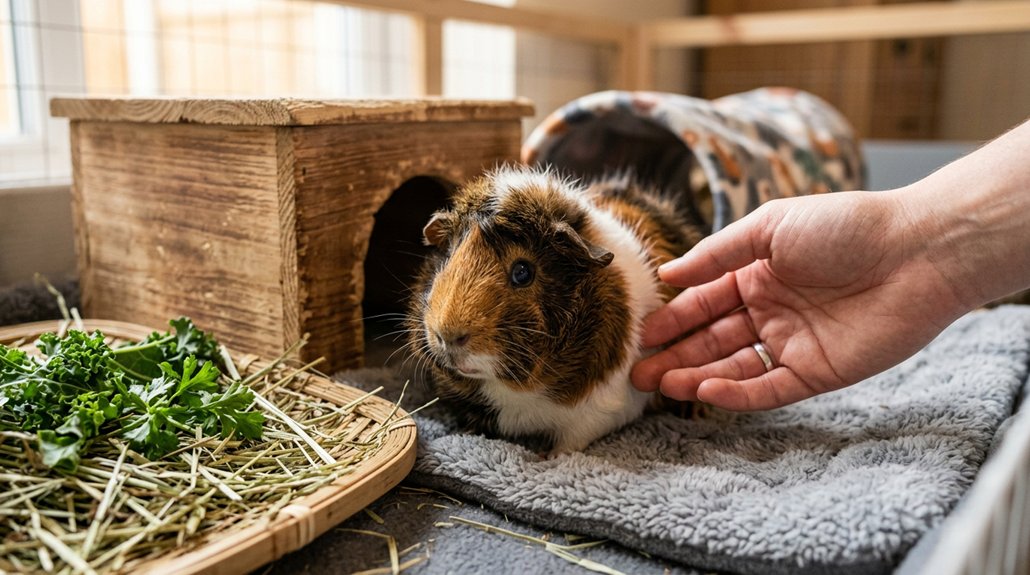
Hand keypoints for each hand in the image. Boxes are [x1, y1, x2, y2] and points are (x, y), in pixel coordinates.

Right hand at [631, 190, 966, 410]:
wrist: (915, 252)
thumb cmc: (844, 227)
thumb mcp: (769, 227)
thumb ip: (717, 254)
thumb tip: (667, 272)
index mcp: (758, 275)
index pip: (704, 301)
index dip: (673, 317)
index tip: (641, 333)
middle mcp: (772, 312)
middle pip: (713, 340)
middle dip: (675, 355)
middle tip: (638, 372)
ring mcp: (794, 344)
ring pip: (734, 367)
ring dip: (697, 376)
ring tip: (661, 385)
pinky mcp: (818, 373)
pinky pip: (769, 388)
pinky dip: (736, 393)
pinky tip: (706, 391)